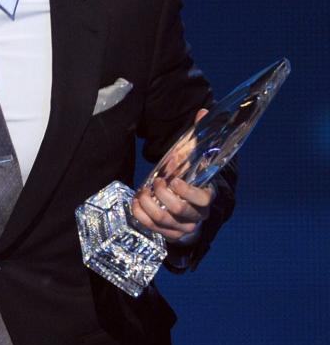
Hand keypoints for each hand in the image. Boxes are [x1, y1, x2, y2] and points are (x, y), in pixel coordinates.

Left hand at [131, 108, 212, 244]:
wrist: (191, 205)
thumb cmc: (192, 177)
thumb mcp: (196, 157)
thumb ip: (199, 136)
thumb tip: (202, 110)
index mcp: (207, 197)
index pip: (202, 199)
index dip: (186, 191)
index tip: (172, 179)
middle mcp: (198, 215)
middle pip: (178, 210)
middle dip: (162, 195)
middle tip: (155, 182)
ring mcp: (184, 227)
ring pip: (163, 220)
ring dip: (148, 204)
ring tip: (143, 191)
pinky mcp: (171, 234)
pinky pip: (153, 228)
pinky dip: (141, 215)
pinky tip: (136, 202)